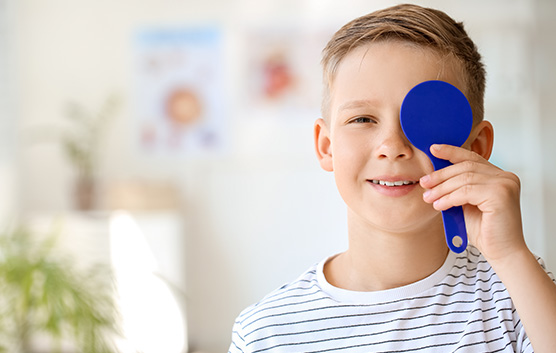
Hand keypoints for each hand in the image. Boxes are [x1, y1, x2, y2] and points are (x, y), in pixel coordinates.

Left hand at [419, 144, 525, 261]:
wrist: (502, 253)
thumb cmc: (485, 231)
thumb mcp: (467, 203)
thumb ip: (458, 188)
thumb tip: (434, 176)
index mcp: (500, 176)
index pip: (473, 158)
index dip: (452, 152)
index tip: (433, 150)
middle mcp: (506, 177)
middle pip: (466, 167)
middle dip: (441, 175)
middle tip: (424, 183)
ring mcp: (505, 185)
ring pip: (464, 178)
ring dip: (442, 188)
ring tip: (428, 197)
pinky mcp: (501, 195)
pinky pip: (466, 191)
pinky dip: (449, 197)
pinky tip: (439, 205)